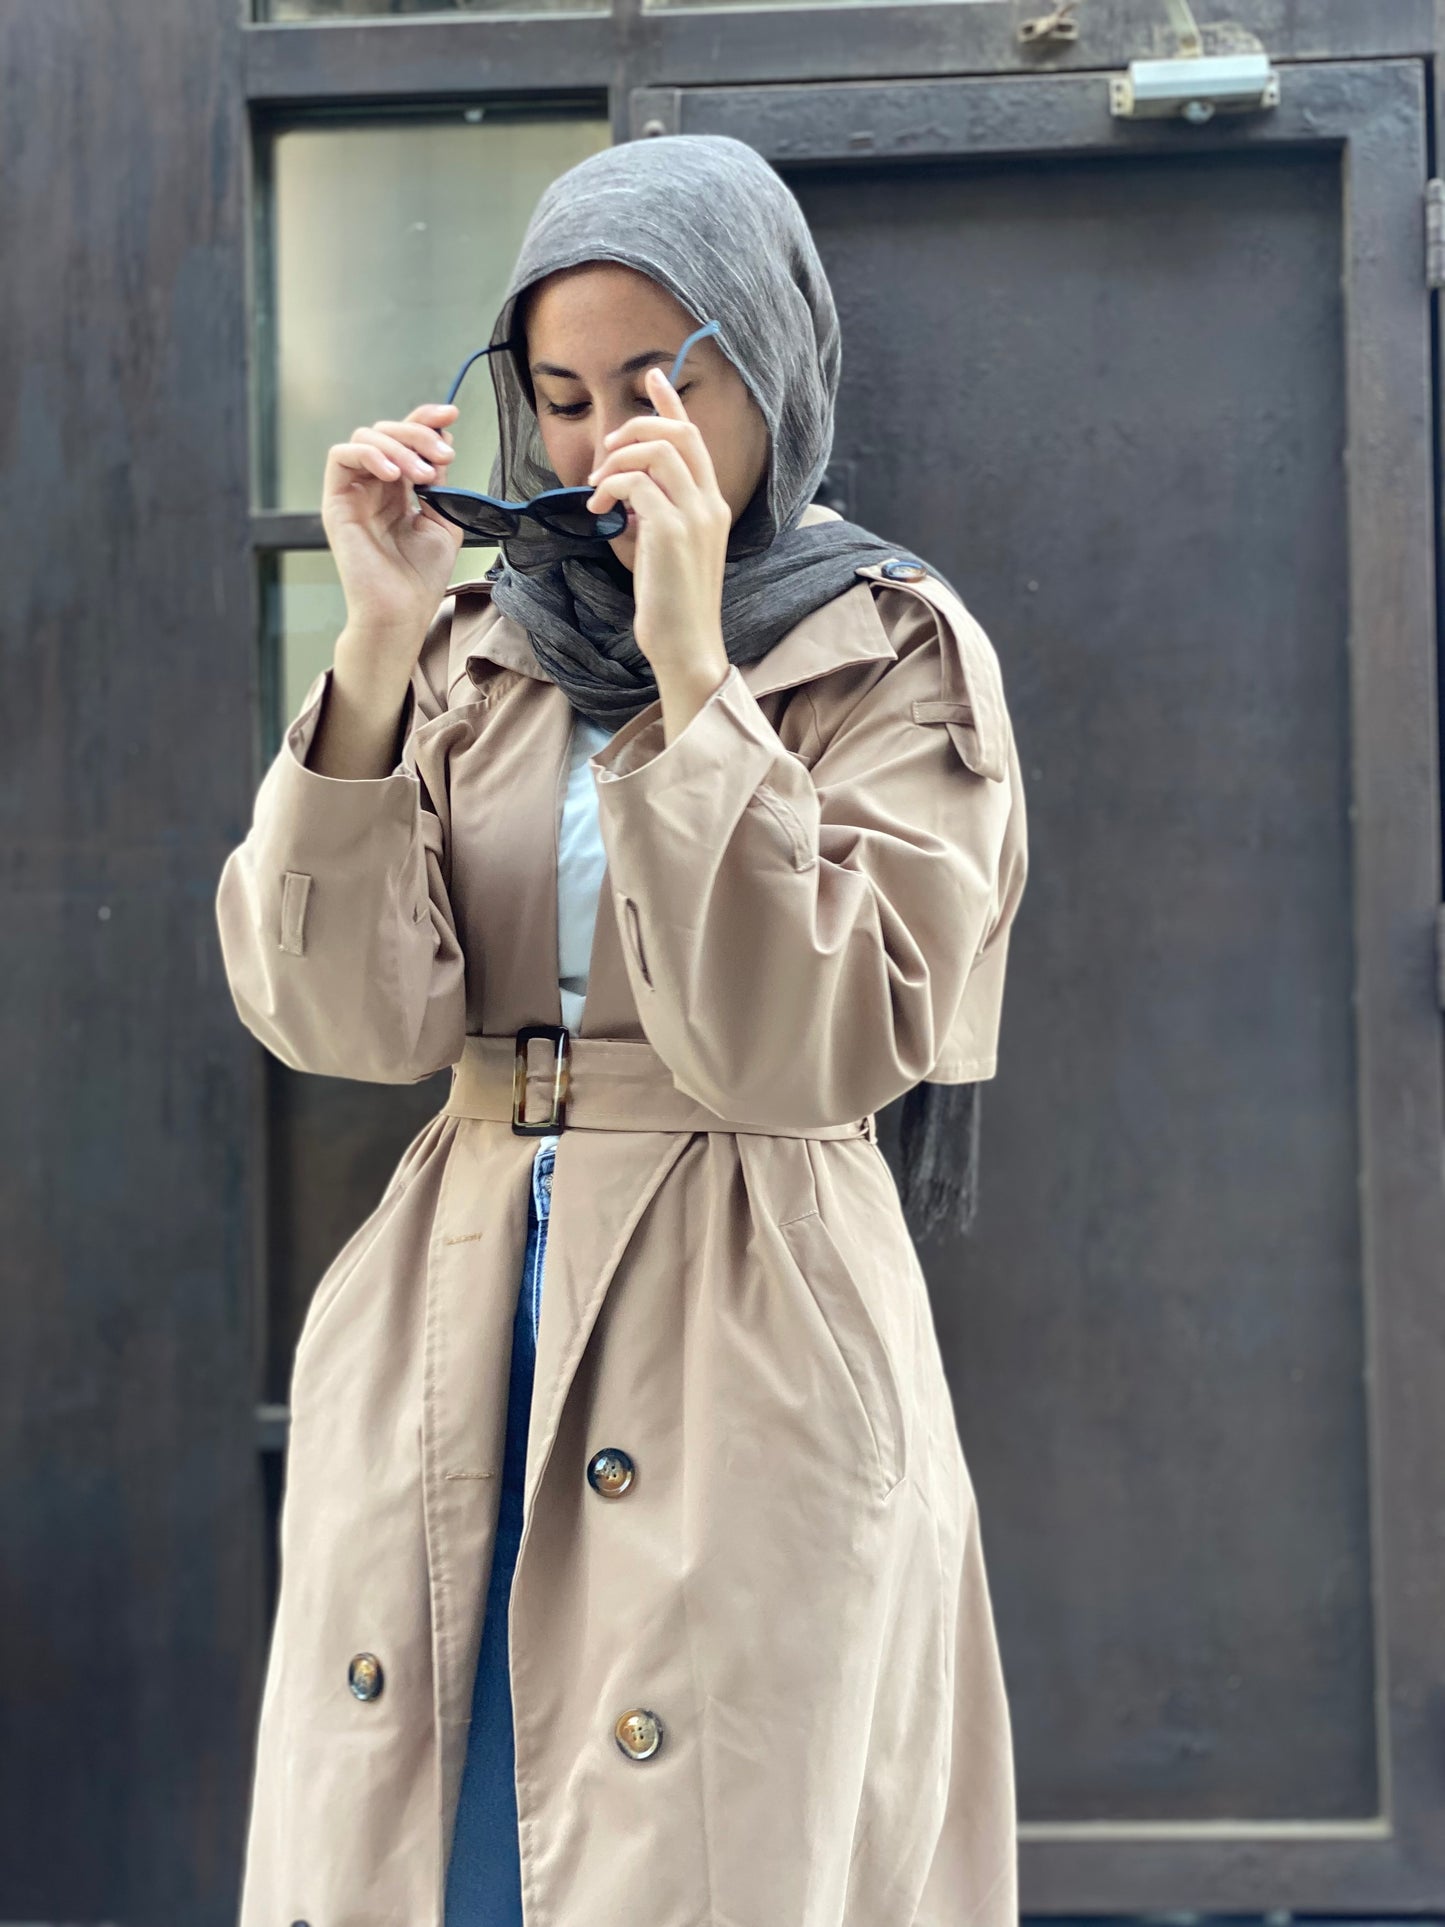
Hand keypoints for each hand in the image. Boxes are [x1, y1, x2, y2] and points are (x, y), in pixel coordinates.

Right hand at [321, 400, 463, 671]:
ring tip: (420, 474)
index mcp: (399, 490)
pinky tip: (393, 476)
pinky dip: (368, 454)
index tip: (451, 415)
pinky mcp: (335, 502)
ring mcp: (353, 492)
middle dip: (417, 433)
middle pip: (387, 431)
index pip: (406, 440)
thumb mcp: (444, 521)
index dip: (426, 420)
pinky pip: (341, 456)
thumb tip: (442, 442)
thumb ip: (441, 482)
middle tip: (441, 454)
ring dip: (398, 446)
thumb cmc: (420, 577)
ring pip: (365, 438)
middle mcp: (374, 486)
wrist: (401, 612)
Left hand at [584, 366, 730, 681]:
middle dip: (637, 425)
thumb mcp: (667, 550)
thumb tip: (628, 491)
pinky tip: (599, 510)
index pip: (695, 439)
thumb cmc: (673, 605)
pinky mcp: (671, 532)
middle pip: (679, 433)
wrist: (687, 645)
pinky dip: (612, 488)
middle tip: (607, 448)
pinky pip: (637, 484)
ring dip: (619, 459)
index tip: (653, 376)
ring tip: (598, 487)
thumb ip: (657, 514)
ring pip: (657, 451)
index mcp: (713, 505)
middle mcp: (710, 503)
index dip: (671, 403)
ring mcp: (694, 516)